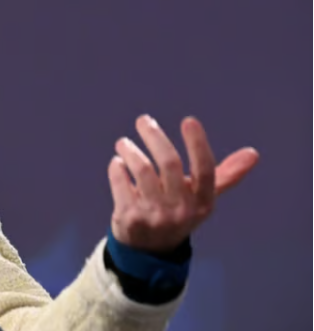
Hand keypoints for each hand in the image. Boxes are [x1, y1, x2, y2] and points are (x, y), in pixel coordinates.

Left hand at [108, 115, 258, 253]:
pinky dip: (116, 168)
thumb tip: (253, 153)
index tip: (189, 121)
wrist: (149, 251)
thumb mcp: (202, 199)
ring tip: (123, 143)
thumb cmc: (178, 212)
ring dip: (130, 150)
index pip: (205, 170)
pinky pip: (120, 183)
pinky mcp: (129, 218)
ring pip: (142, 170)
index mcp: (202, 203)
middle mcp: (181, 210)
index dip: (198, 144)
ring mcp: (155, 215)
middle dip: (155, 136)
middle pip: (170, 163)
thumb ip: (225, 175)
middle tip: (143, 120)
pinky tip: (118, 163)